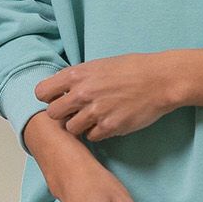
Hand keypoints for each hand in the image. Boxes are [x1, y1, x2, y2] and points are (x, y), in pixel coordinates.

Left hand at [34, 52, 179, 141]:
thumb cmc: (133, 69)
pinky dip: (97, 133)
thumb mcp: (100, 64)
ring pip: (71, 129)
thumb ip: (78, 77)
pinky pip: (92, 137)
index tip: (58, 99)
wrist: (160, 80)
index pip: (42, 92)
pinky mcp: (110, 127)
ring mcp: (95, 112)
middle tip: (75, 112)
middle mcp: (82, 93)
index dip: (49, 98)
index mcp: (77, 75)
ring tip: (94, 118)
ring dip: (80, 126)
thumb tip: (61, 89)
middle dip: (62, 115)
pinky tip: (107, 122)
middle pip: (53, 114)